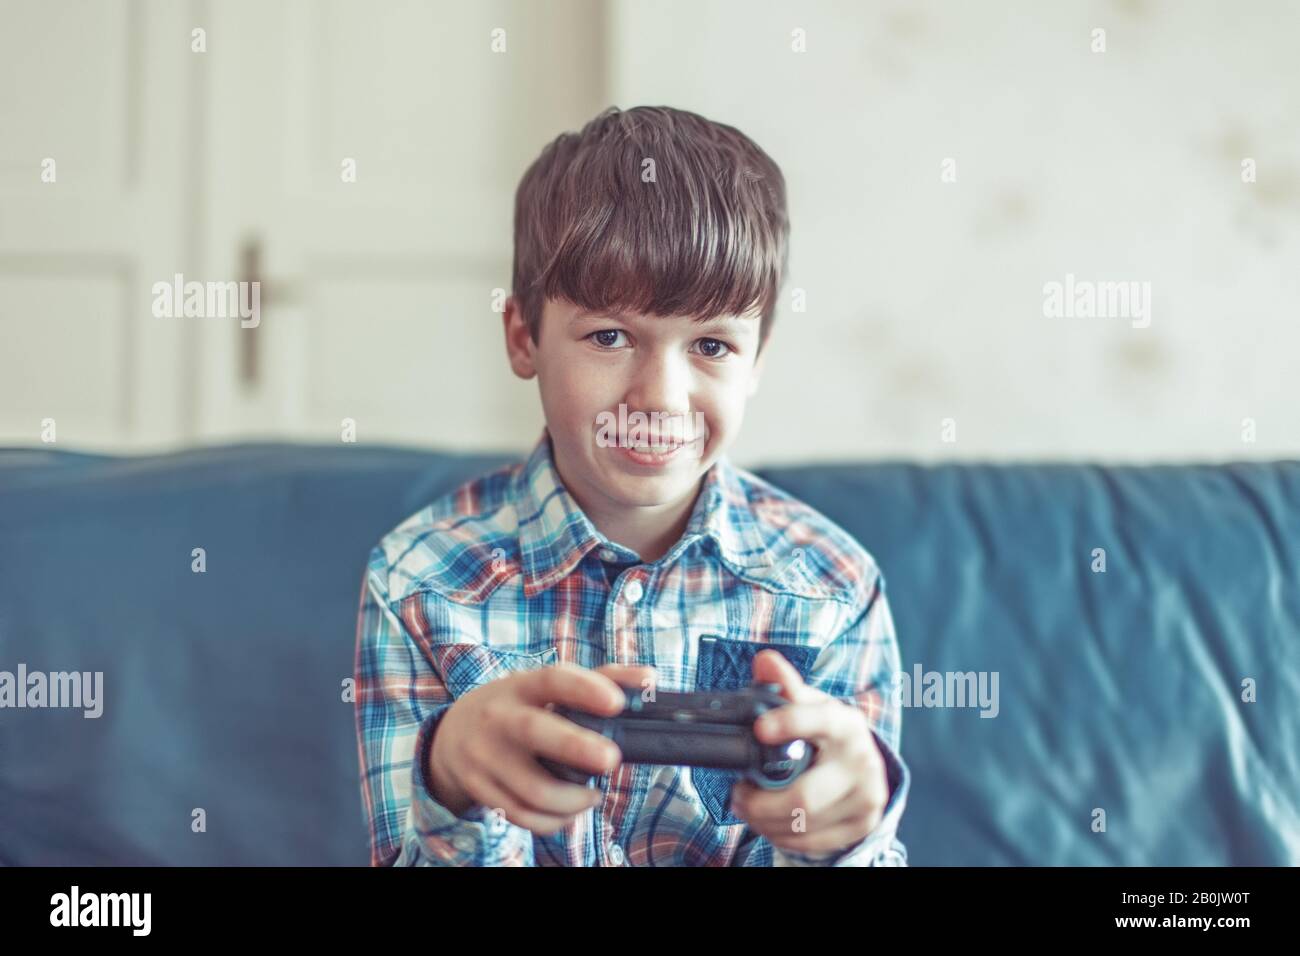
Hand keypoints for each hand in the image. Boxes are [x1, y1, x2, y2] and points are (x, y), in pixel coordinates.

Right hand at [428, 661, 655, 834]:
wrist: (450, 735)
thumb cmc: (515, 707)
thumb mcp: (544, 687)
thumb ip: (600, 679)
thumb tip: (650, 678)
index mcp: (521, 687)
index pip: (552, 681)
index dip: (584, 689)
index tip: (615, 702)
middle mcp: (498, 718)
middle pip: (534, 732)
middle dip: (575, 747)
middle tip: (610, 759)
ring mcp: (485, 756)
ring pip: (533, 789)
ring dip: (573, 800)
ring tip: (594, 794)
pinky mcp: (479, 788)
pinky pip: (522, 816)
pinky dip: (554, 820)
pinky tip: (571, 810)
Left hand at [727, 650, 888, 855]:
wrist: (864, 767)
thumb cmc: (826, 733)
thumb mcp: (810, 706)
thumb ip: (785, 686)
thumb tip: (764, 660)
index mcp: (846, 724)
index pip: (820, 720)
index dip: (790, 724)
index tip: (760, 728)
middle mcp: (861, 761)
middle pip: (804, 796)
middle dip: (760, 802)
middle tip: (738, 794)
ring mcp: (866, 797)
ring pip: (802, 823)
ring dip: (763, 820)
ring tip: (748, 806)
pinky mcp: (861, 825)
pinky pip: (810, 842)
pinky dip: (781, 835)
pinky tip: (771, 823)